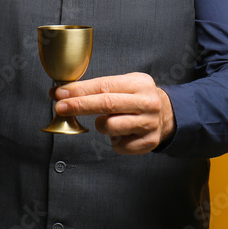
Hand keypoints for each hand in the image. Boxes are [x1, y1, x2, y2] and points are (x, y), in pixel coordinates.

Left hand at [54, 73, 174, 154]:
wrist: (167, 115)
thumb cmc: (137, 98)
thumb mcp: (125, 84)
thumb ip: (98, 88)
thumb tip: (64, 93)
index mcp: (140, 83)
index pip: (104, 85)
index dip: (80, 90)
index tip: (60, 93)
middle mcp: (147, 102)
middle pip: (106, 104)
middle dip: (79, 105)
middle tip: (60, 107)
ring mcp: (149, 123)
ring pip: (111, 127)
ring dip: (100, 125)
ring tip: (105, 121)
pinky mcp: (148, 142)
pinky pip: (119, 145)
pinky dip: (114, 140)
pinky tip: (121, 133)